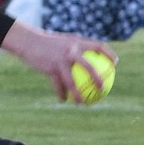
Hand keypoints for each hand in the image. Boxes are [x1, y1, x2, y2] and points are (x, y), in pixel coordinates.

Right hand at [0, 19, 116, 102]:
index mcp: (77, 42)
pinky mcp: (51, 68)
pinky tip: (63, 99)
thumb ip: (74, 48)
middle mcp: (71, 50)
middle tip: (102, 89)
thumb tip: (86, 58)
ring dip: (77, 94)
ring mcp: (61, 60)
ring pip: (72, 82)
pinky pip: (58, 85)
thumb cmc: (46, 42)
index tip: (115, 63)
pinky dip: (61, 93)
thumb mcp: (62, 42)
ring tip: (82, 103)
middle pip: (89, 67)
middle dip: (98, 79)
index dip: (109, 54)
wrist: (28, 41)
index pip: (98, 46)